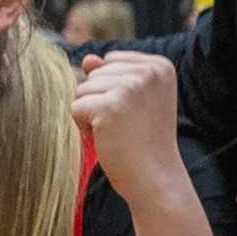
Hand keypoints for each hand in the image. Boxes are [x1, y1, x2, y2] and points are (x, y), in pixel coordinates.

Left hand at [72, 49, 182, 202]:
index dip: (112, 89)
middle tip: (126, 125)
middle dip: (100, 101)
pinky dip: (84, 127)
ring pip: (83, 89)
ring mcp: (130, 86)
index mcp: (160, 65)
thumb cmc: (143, 140)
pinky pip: (76, 107)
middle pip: (95, 74)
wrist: (155, 177)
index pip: (112, 61)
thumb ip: (112, 74)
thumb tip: (88, 59)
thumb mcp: (133, 100)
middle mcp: (148, 71)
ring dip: (91, 114)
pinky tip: (107, 138)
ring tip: (117, 131)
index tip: (135, 112)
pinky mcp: (111, 105)